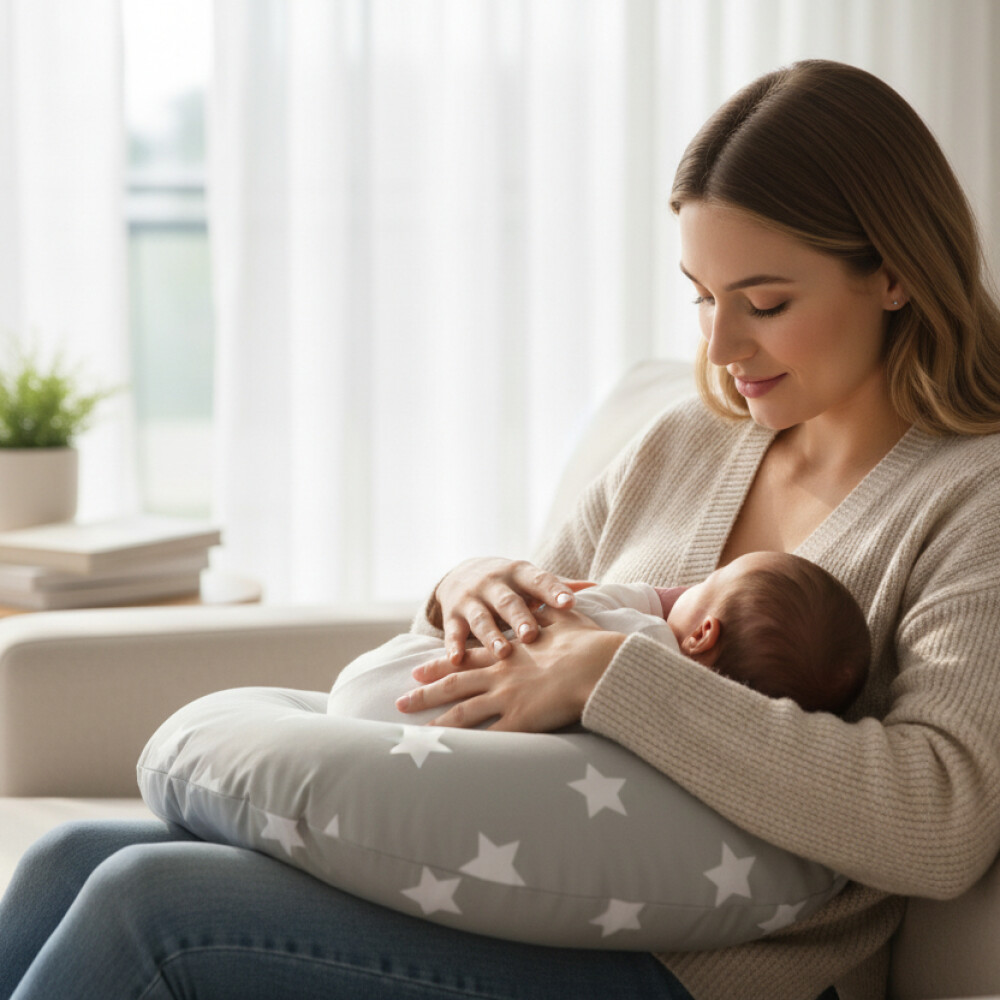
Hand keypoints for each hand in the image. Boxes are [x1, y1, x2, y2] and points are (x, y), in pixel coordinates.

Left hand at [397, 605, 625, 731]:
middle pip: (454, 685)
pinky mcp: (521, 721)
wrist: (601, 664)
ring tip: (416, 733)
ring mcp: (508, 698)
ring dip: (437, 724)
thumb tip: (545, 600)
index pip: (466, 659)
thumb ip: (549, 613)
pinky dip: (469, 749)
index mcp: (509, 653)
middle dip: (425, 694)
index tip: (418, 670)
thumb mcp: (564, 620)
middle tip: (401, 701)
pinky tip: (453, 758)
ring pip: (463, 713)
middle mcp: (501, 675)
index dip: (441, 664)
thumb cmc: (588, 643)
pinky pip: (489, 739)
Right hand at [431, 556, 593, 664]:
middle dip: (520, 618)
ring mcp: (472, 599)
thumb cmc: (509, 584)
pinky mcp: (452, 615)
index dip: (553, 591)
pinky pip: (453, 632)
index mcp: (519, 573)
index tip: (569, 603)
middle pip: (509, 601)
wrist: (461, 574)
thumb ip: (557, 584)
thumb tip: (594, 585)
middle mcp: (494, 583)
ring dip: (491, 636)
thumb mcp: (530, 579)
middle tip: (532, 636)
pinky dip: (454, 646)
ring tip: (503, 653)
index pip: (539, 580)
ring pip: (482, 618)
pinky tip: (458, 660)